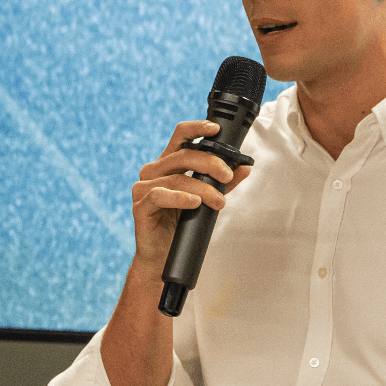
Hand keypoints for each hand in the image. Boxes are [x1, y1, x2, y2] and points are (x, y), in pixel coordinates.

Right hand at [130, 120, 251, 268]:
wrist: (163, 257)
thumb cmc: (182, 225)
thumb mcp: (207, 199)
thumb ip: (223, 183)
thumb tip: (245, 168)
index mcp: (168, 164)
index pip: (180, 137)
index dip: (197, 129)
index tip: (216, 129)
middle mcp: (154, 171)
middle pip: (182, 156)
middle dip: (209, 163)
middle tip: (228, 175)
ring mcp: (143, 188)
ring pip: (176, 179)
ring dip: (202, 189)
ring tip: (219, 202)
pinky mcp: (140, 206)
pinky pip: (159, 196)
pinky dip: (180, 198)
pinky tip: (194, 203)